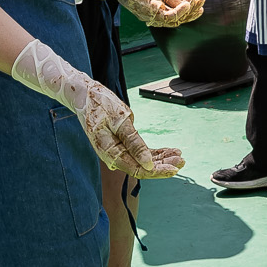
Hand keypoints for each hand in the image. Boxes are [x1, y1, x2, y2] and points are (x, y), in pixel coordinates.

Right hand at [9, 38, 185, 177]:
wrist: (84, 94)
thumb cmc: (99, 104)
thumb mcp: (120, 120)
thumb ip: (134, 143)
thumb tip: (147, 163)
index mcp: (111, 153)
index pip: (138, 170)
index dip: (157, 171)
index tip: (174, 169)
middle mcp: (114, 155)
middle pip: (142, 167)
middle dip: (163, 165)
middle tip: (183, 161)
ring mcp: (117, 150)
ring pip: (143, 160)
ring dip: (162, 159)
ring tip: (180, 155)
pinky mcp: (121, 143)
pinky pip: (140, 152)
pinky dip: (154, 152)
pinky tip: (170, 150)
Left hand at [113, 0, 204, 27]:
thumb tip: (186, 3)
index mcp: (155, 7)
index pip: (176, 13)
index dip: (190, 8)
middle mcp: (153, 14)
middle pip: (177, 19)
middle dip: (192, 11)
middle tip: (202, 0)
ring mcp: (149, 14)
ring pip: (174, 20)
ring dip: (188, 11)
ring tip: (195, 1)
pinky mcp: (147, 11)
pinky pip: (166, 17)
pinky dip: (179, 12)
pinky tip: (186, 4)